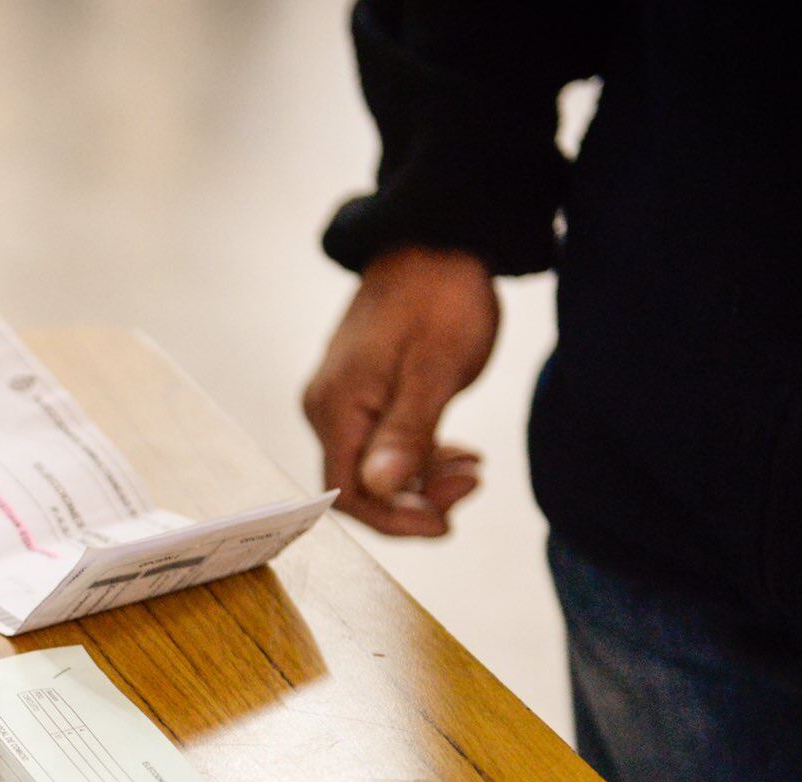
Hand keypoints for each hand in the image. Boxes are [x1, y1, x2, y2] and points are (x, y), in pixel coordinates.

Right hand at [303, 246, 499, 536]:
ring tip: (473, 465)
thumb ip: (406, 433)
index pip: (348, 493)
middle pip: (361, 486)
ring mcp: (344, 401)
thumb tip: (381, 489)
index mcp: (337, 406)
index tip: (445, 521)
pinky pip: (382, 446)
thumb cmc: (439, 296)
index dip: (394, 519)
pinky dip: (419, 458)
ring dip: (423, 480)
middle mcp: (329, 409)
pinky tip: (456, 451)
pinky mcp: (364, 394)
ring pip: (375, 469)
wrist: (436, 238)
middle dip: (416, 498)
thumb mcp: (436, 368)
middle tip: (473, 480)